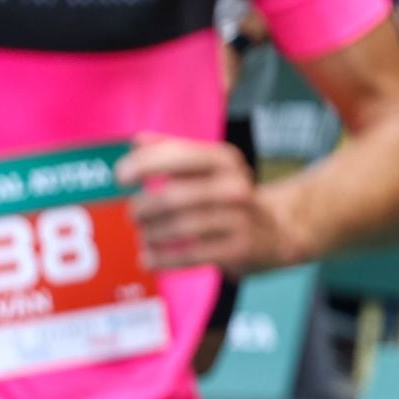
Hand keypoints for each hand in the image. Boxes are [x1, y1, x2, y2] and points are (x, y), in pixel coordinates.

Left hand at [117, 135, 303, 274]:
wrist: (278, 231)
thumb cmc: (230, 196)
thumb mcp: (211, 167)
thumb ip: (174, 151)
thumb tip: (136, 140)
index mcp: (226, 160)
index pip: (179, 156)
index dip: (144, 165)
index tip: (120, 178)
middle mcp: (235, 187)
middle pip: (173, 196)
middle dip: (142, 208)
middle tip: (134, 215)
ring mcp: (239, 219)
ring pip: (178, 227)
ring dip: (150, 234)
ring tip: (144, 235)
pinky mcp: (238, 249)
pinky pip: (189, 255)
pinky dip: (161, 258)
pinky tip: (148, 258)